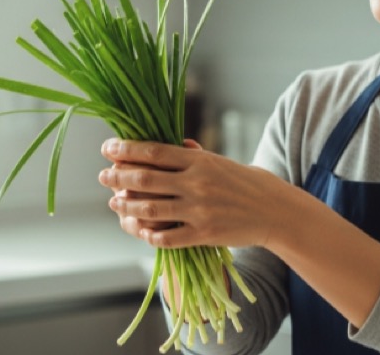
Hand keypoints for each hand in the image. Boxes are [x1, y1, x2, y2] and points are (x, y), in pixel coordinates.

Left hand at [97, 138, 287, 248]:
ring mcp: (199, 211)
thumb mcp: (221, 161)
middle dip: (117, 177)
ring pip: (149, 209)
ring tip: (114, 203)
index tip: (107, 148)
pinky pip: (166, 237)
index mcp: (199, 161)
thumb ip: (193, 154)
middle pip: (144, 179)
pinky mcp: (204, 235)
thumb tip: (170, 143)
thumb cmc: (247, 183)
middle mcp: (196, 184)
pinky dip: (148, 234)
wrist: (275, 211)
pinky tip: (139, 229)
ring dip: (126, 206)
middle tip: (103, 176)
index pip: (153, 152)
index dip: (126, 150)